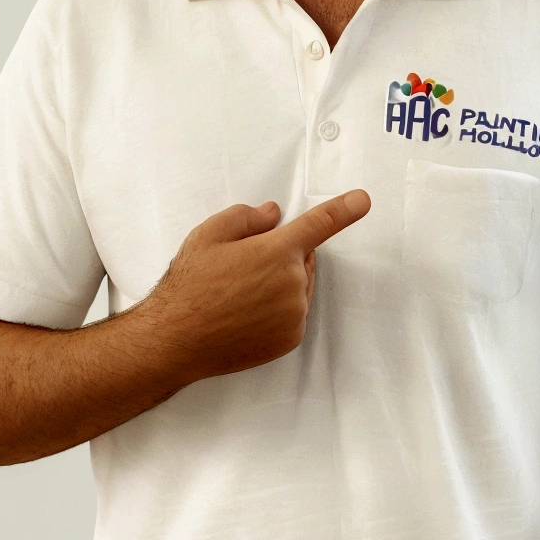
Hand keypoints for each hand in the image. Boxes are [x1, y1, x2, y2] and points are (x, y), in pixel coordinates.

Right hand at [142, 190, 370, 382]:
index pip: (320, 224)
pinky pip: (294, 314)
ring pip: (299, 287)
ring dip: (280, 284)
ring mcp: (294, 314)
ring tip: (239, 294)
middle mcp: (293, 283)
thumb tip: (273, 214)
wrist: (176, 339)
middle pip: (303, 259)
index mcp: (277, 251)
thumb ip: (247, 217)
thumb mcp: (209, 234)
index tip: (363, 201)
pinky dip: (278, 310)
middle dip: (281, 256)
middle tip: (241, 268)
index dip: (344, 209)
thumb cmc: (190, 285)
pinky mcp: (291, 339)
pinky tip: (246, 314)